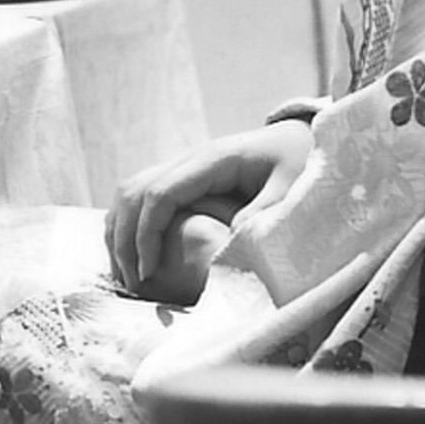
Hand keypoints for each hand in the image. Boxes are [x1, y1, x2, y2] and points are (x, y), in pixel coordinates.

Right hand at [105, 121, 312, 304]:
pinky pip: (145, 196)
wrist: (302, 141)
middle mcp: (192, 160)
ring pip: (132, 191)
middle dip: (126, 238)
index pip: (161, 193)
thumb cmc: (300, 165)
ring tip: (128, 274)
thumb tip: (229, 240)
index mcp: (214, 160)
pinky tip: (137, 256)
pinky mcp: (187, 179)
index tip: (147, 272)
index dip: (147, 233)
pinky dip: (132, 224)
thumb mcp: (291, 189)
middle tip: (132, 282)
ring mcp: (186, 167)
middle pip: (136, 191)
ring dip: (122, 230)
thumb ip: (264, 213)